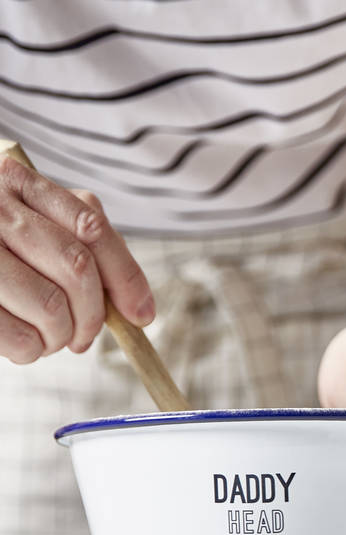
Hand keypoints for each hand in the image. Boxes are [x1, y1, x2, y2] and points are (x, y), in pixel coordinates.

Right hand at [0, 157, 153, 362]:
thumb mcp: (31, 223)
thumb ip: (79, 244)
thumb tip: (135, 306)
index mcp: (21, 184)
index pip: (93, 230)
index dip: (127, 278)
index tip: (143, 315)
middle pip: (76, 268)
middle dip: (94, 314)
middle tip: (87, 336)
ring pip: (49, 304)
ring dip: (61, 335)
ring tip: (53, 338)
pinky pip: (12, 334)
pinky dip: (30, 350)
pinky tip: (26, 345)